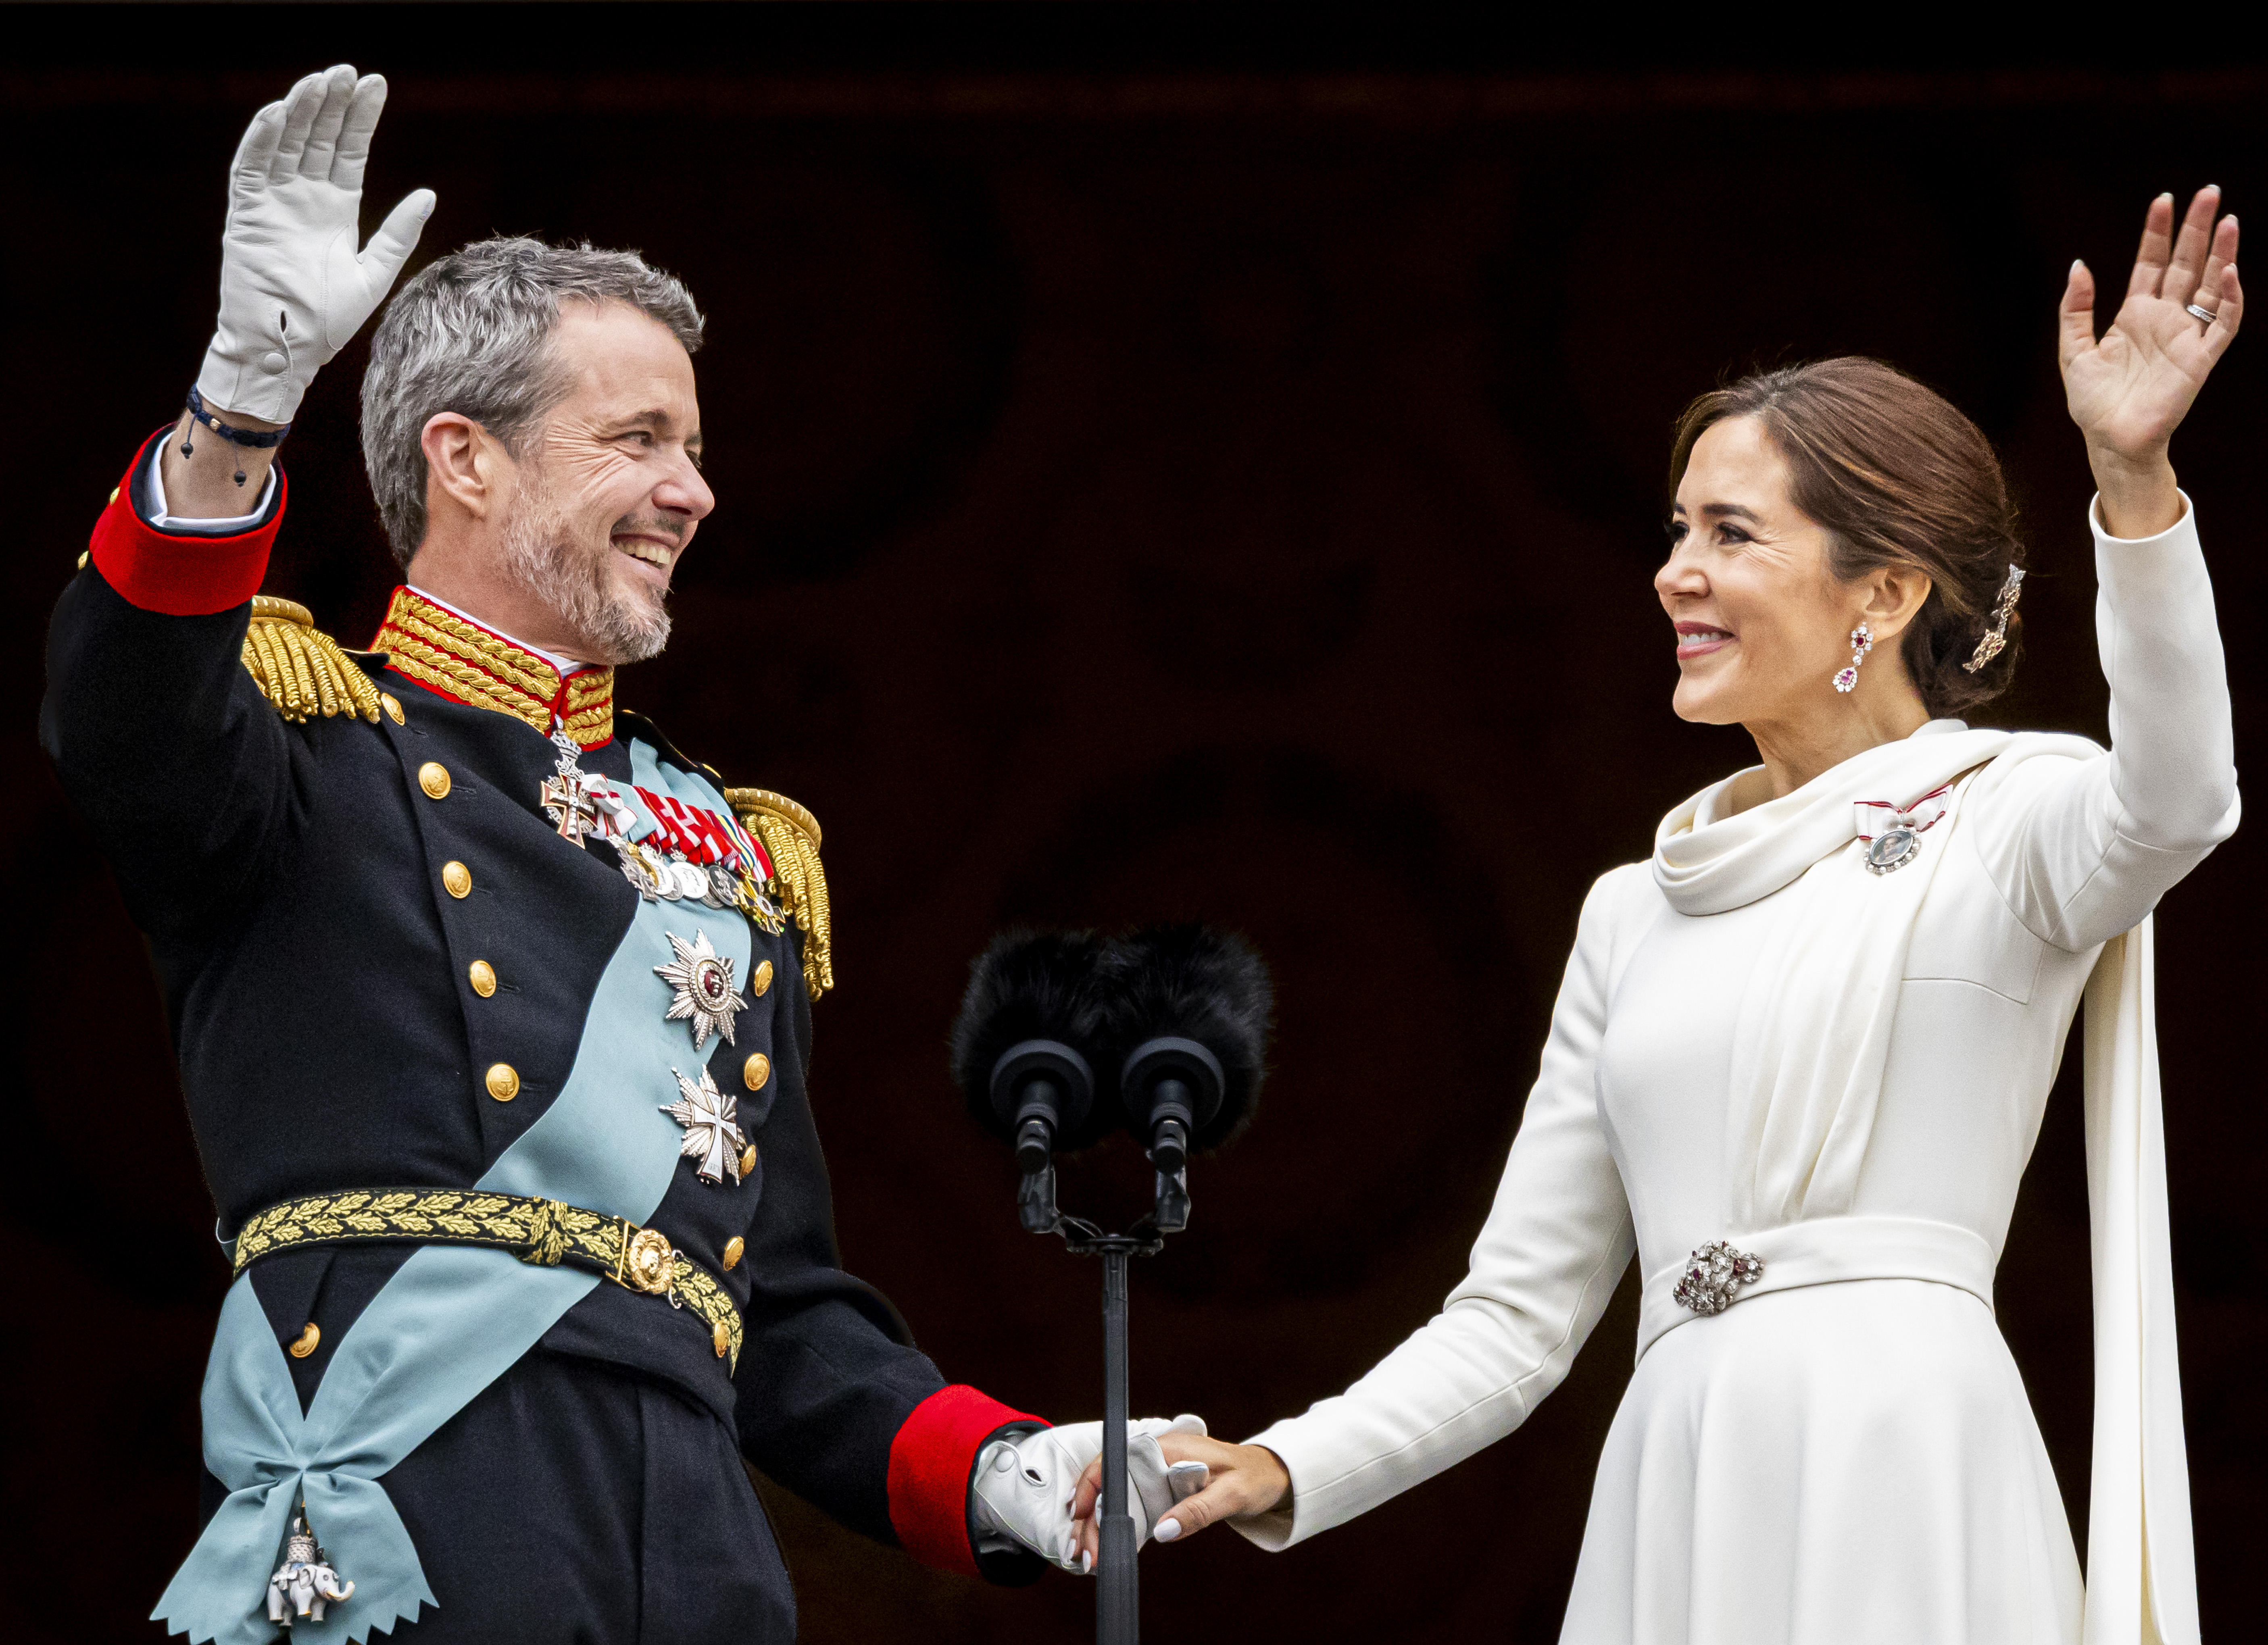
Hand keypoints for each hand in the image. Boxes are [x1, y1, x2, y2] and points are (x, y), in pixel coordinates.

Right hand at [197, 64, 434, 425]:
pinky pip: (250, 168)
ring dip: (300, 111)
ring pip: (286, 144)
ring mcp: (273, 203)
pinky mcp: (246, 214)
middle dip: (333, 104)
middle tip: (349, 72)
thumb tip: (428, 193)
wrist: (288, 349)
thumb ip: (399, 233)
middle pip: (318, 138)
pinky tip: (278, 112)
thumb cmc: (329, 321)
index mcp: (336, 210)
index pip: (349, 150)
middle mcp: (304, 199)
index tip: (376, 85)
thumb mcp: (375, 274)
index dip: (360, 118)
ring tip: (320, 80)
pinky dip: (262, 140)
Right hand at [1073, 1432, 1289, 1563]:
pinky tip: (1104, 1545)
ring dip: (1097, 1523)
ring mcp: (1157, 1473)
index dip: (1092, 1485)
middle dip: (1090, 1516)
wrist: (1269, 1475)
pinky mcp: (1161, 1490)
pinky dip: (1114, 1525)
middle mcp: (1156, 1457)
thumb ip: (1197, 1511)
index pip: (1117, 1460)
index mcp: (1168, 1447)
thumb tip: (1164, 1531)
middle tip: (1083, 1551)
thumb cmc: (1252, 1477)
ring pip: (1115, 1496)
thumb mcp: (1230, 1495)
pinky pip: (1130, 1506)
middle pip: (1109, 1483)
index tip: (1079, 1513)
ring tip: (1087, 1555)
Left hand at [2060, 186, 2241, 536]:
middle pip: (2187, 263)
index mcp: (2135, 314)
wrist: (2109, 440)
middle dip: (2197, 228)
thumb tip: (2079, 265)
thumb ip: (2075, 309)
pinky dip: (2230, 299)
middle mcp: (2164, 318)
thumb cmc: (2092, 402)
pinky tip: (2229, 273)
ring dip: (2222, 253)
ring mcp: (2186, 336)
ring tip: (2229, 219)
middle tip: (2209, 192)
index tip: (2163, 200)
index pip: (2151, 262)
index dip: (2157, 232)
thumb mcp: (2073, 350)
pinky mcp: (2201, 359)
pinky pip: (2223, 323)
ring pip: (2211, 285)